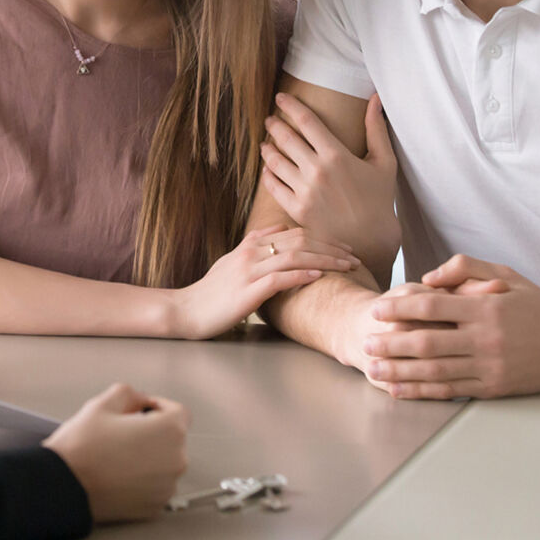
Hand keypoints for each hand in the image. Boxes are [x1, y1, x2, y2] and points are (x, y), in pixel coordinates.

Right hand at [43, 383, 188, 521]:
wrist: (63, 487)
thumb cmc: (81, 449)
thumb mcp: (102, 404)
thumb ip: (129, 393)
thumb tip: (138, 398)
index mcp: (169, 431)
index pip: (179, 412)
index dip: (159, 406)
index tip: (144, 409)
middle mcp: (175, 460)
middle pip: (172, 438)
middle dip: (153, 432)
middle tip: (124, 432)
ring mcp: (166, 487)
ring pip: (164, 463)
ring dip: (148, 456)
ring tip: (118, 454)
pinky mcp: (154, 506)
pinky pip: (156, 485)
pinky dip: (143, 479)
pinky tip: (119, 473)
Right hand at [170, 224, 364, 338]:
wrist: (185, 310)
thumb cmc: (211, 291)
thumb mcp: (232, 261)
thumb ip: (255, 244)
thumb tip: (279, 229)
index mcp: (251, 244)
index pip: (294, 233)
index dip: (322, 238)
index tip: (344, 248)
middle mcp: (251, 252)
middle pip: (299, 241)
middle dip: (330, 248)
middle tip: (354, 257)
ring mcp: (249, 270)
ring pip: (294, 256)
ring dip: (324, 260)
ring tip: (346, 266)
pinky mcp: (247, 291)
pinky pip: (279, 278)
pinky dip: (301, 276)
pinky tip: (319, 277)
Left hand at [260, 93, 399, 277]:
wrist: (371, 241)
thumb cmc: (380, 199)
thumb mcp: (384, 162)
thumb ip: (376, 128)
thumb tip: (375, 98)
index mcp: (336, 155)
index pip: (306, 120)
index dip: (290, 105)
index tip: (281, 97)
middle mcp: (317, 171)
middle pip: (285, 138)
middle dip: (274, 125)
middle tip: (269, 119)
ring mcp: (304, 191)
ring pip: (275, 161)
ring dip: (267, 148)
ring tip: (265, 143)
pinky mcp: (296, 210)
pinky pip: (273, 186)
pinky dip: (268, 175)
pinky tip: (268, 169)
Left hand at [321, 280, 503, 379]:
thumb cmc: (538, 306)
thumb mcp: (506, 275)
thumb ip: (465, 268)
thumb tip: (428, 277)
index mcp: (485, 308)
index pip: (433, 305)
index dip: (400, 307)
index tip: (377, 310)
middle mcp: (485, 338)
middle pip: (427, 341)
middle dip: (391, 343)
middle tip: (366, 343)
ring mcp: (490, 366)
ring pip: (435, 371)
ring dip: (400, 372)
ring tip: (374, 369)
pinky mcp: (494, 388)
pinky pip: (451, 391)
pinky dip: (422, 392)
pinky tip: (401, 389)